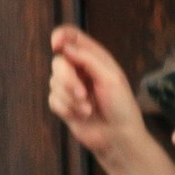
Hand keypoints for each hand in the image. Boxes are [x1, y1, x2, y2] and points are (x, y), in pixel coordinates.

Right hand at [49, 25, 174, 174]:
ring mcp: (70, 87)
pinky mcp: (63, 105)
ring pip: (53, 81)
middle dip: (68, 79)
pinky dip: (68, 109)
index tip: (56, 45)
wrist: (119, 137)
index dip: (60, 36)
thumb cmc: (121, 107)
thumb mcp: (110, 78)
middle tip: (83, 94)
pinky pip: (53, 100)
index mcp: (94, 58)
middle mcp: (80, 69)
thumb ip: (88, 59)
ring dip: (71, 98)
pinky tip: (83, 116)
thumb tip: (65, 47)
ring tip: (89, 109)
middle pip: (58, 61)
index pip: (71, 36)